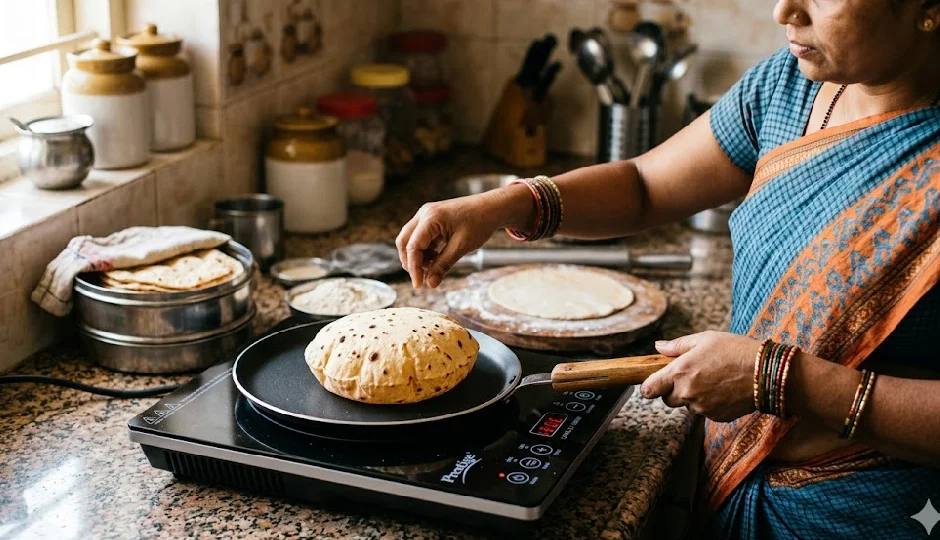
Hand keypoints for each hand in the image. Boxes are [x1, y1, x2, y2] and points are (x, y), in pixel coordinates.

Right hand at [395, 187, 532, 288]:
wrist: (492, 208)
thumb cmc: (480, 223)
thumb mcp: (462, 247)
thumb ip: (444, 265)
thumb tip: (430, 283)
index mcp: (431, 218)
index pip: (412, 246)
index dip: (414, 268)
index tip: (419, 285)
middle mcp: (424, 214)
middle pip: (404, 242)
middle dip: (411, 262)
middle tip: (422, 278)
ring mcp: (426, 215)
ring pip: (410, 240)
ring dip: (418, 256)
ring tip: (435, 267)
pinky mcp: (431, 219)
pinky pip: (420, 237)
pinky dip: (425, 250)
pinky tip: (437, 258)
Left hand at [639, 331, 759, 421]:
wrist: (766, 372)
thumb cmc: (735, 350)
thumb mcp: (704, 339)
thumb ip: (677, 346)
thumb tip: (658, 347)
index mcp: (680, 372)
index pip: (649, 390)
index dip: (648, 387)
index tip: (652, 384)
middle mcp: (687, 393)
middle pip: (667, 400)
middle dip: (673, 390)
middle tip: (690, 376)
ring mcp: (702, 408)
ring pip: (688, 406)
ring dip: (693, 397)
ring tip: (713, 379)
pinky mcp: (716, 417)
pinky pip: (705, 412)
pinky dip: (710, 403)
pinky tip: (723, 389)